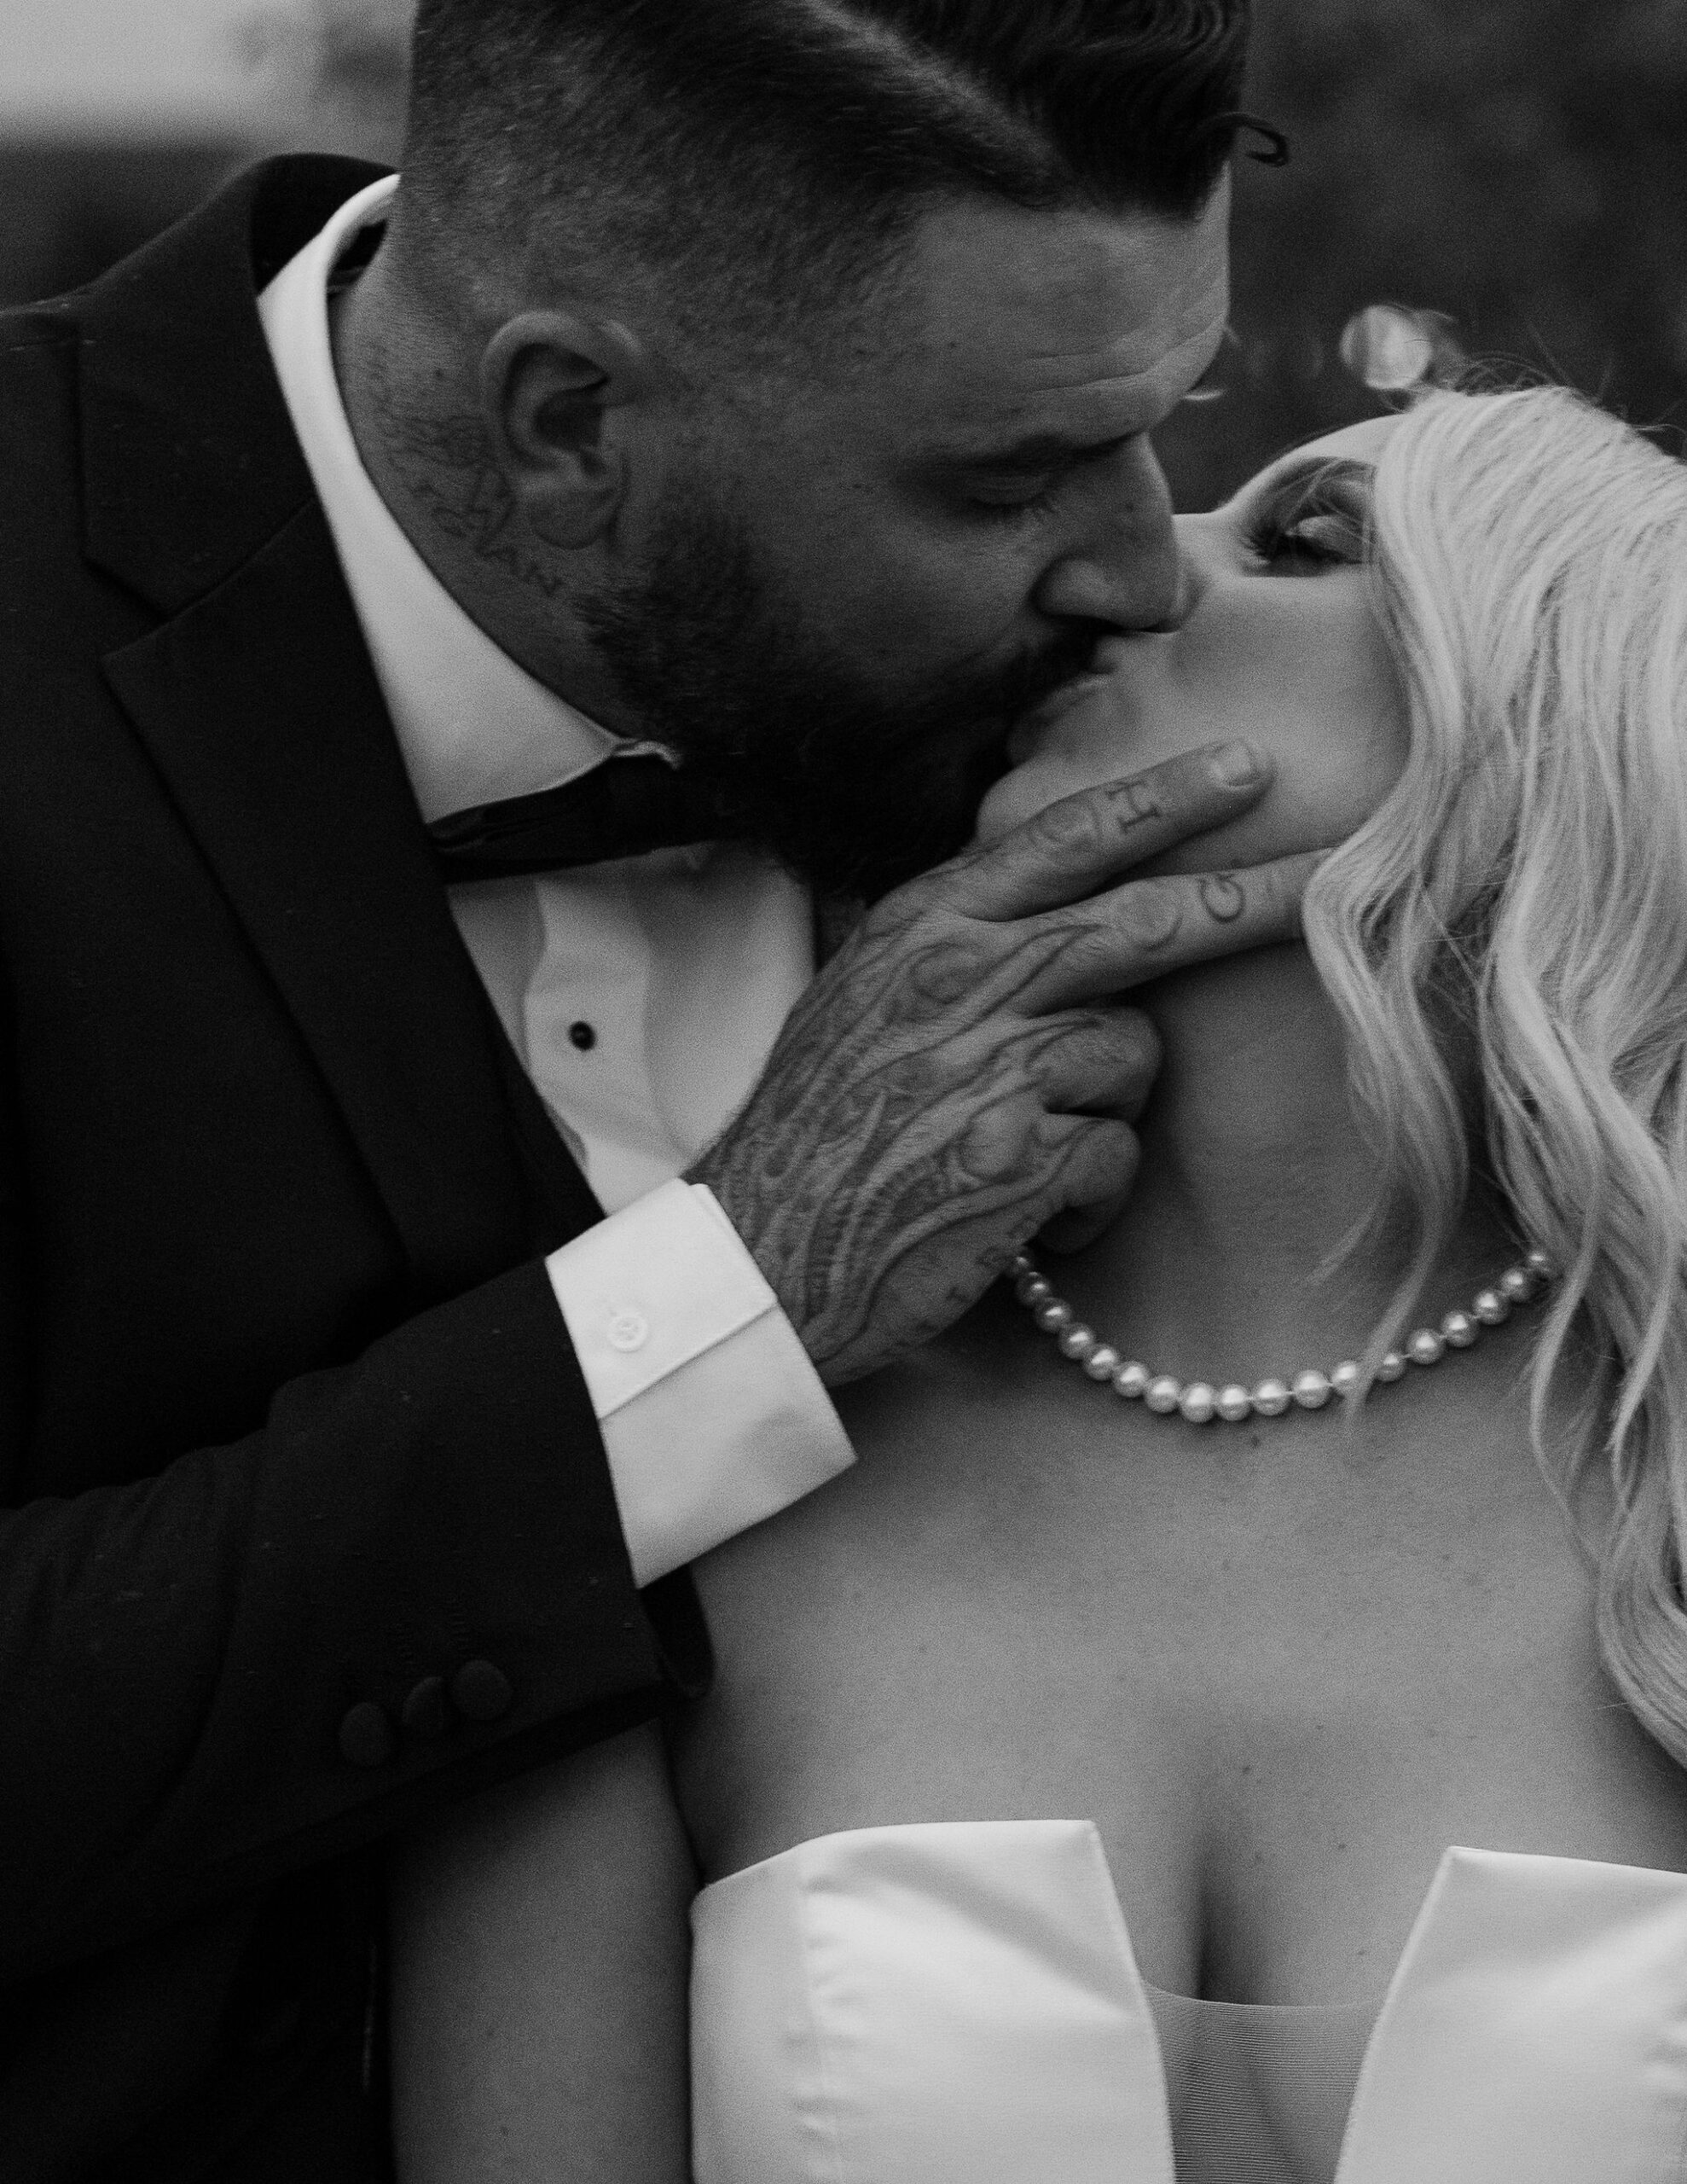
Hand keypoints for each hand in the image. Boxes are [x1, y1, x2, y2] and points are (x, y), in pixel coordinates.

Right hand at [689, 742, 1320, 1384]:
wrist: (759, 1255)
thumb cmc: (815, 1131)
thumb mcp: (863, 1000)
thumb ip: (954, 946)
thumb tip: (1048, 904)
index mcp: (923, 929)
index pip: (1063, 839)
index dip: (1163, 798)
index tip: (1246, 766)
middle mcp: (960, 978)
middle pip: (1145, 918)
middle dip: (1255, 892)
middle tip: (1346, 874)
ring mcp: (991, 1063)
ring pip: (1131, 1053)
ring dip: (1101, 1111)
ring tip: (1021, 1156)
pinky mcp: (1019, 1151)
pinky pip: (1114, 1154)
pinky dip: (1087, 1195)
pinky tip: (1021, 1219)